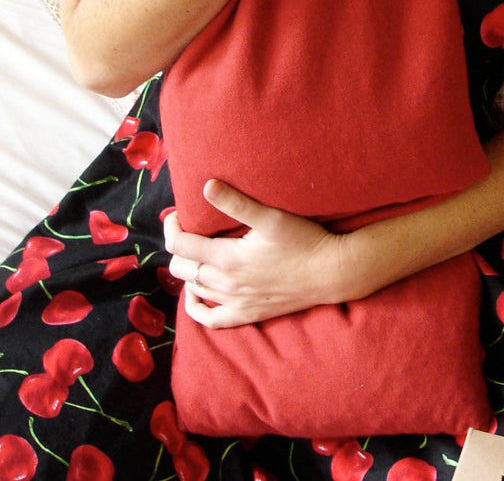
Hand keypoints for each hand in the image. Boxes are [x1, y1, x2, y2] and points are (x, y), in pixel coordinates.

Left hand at [164, 180, 353, 327]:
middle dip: (178, 247)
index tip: (176, 214)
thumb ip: (236, 203)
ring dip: (188, 270)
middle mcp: (226, 284)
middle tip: (188, 229)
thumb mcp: (271, 217)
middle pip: (182, 268)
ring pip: (194, 290)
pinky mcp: (248, 314)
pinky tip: (197, 294)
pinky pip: (211, 320)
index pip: (180, 245)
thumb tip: (206, 186)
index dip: (171, 227)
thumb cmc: (304, 240)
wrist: (331, 272)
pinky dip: (197, 308)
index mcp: (227, 258)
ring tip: (194, 252)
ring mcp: (236, 302)